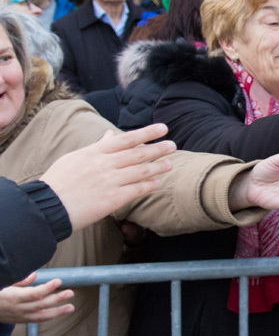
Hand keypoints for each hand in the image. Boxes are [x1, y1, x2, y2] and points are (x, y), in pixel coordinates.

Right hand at [0, 273, 73, 322]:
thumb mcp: (4, 284)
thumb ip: (20, 280)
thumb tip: (35, 275)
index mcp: (13, 297)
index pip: (33, 294)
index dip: (47, 288)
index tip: (58, 281)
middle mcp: (18, 308)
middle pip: (40, 305)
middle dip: (56, 299)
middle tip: (70, 293)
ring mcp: (20, 316)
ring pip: (41, 316)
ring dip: (57, 312)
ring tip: (71, 307)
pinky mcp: (22, 320)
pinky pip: (37, 320)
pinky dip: (50, 316)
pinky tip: (61, 312)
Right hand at [41, 124, 176, 228]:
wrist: (48, 207)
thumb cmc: (59, 182)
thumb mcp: (75, 158)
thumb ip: (96, 147)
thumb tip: (110, 134)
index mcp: (94, 153)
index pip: (126, 139)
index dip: (146, 133)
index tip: (162, 128)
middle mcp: (104, 164)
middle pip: (137, 154)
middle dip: (158, 148)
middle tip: (173, 145)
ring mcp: (109, 181)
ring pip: (140, 171)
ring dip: (158, 166)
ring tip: (170, 163)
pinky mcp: (112, 199)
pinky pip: (136, 190)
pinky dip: (149, 185)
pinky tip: (157, 182)